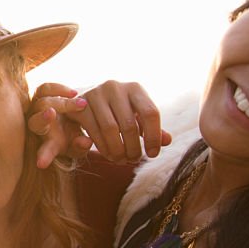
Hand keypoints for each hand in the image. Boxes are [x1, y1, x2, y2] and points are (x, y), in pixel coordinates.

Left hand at [27, 83, 93, 168]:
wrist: (72, 118)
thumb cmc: (74, 137)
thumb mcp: (80, 145)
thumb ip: (81, 146)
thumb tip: (86, 141)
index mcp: (48, 143)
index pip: (45, 151)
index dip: (44, 156)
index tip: (42, 164)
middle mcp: (38, 126)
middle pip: (35, 122)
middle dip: (43, 119)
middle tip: (52, 114)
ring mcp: (37, 109)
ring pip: (41, 103)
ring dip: (61, 103)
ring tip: (82, 103)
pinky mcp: (40, 94)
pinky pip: (44, 88)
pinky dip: (58, 89)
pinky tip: (74, 93)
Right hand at [29, 81, 171, 167]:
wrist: (85, 101)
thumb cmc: (116, 111)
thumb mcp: (135, 117)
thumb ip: (151, 129)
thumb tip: (167, 141)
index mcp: (135, 88)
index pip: (150, 113)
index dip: (153, 137)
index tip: (153, 154)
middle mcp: (115, 87)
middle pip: (129, 124)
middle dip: (133, 147)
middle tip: (134, 160)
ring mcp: (96, 94)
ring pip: (111, 130)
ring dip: (117, 150)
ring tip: (122, 160)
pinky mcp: (81, 105)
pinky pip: (94, 131)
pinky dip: (102, 147)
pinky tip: (108, 154)